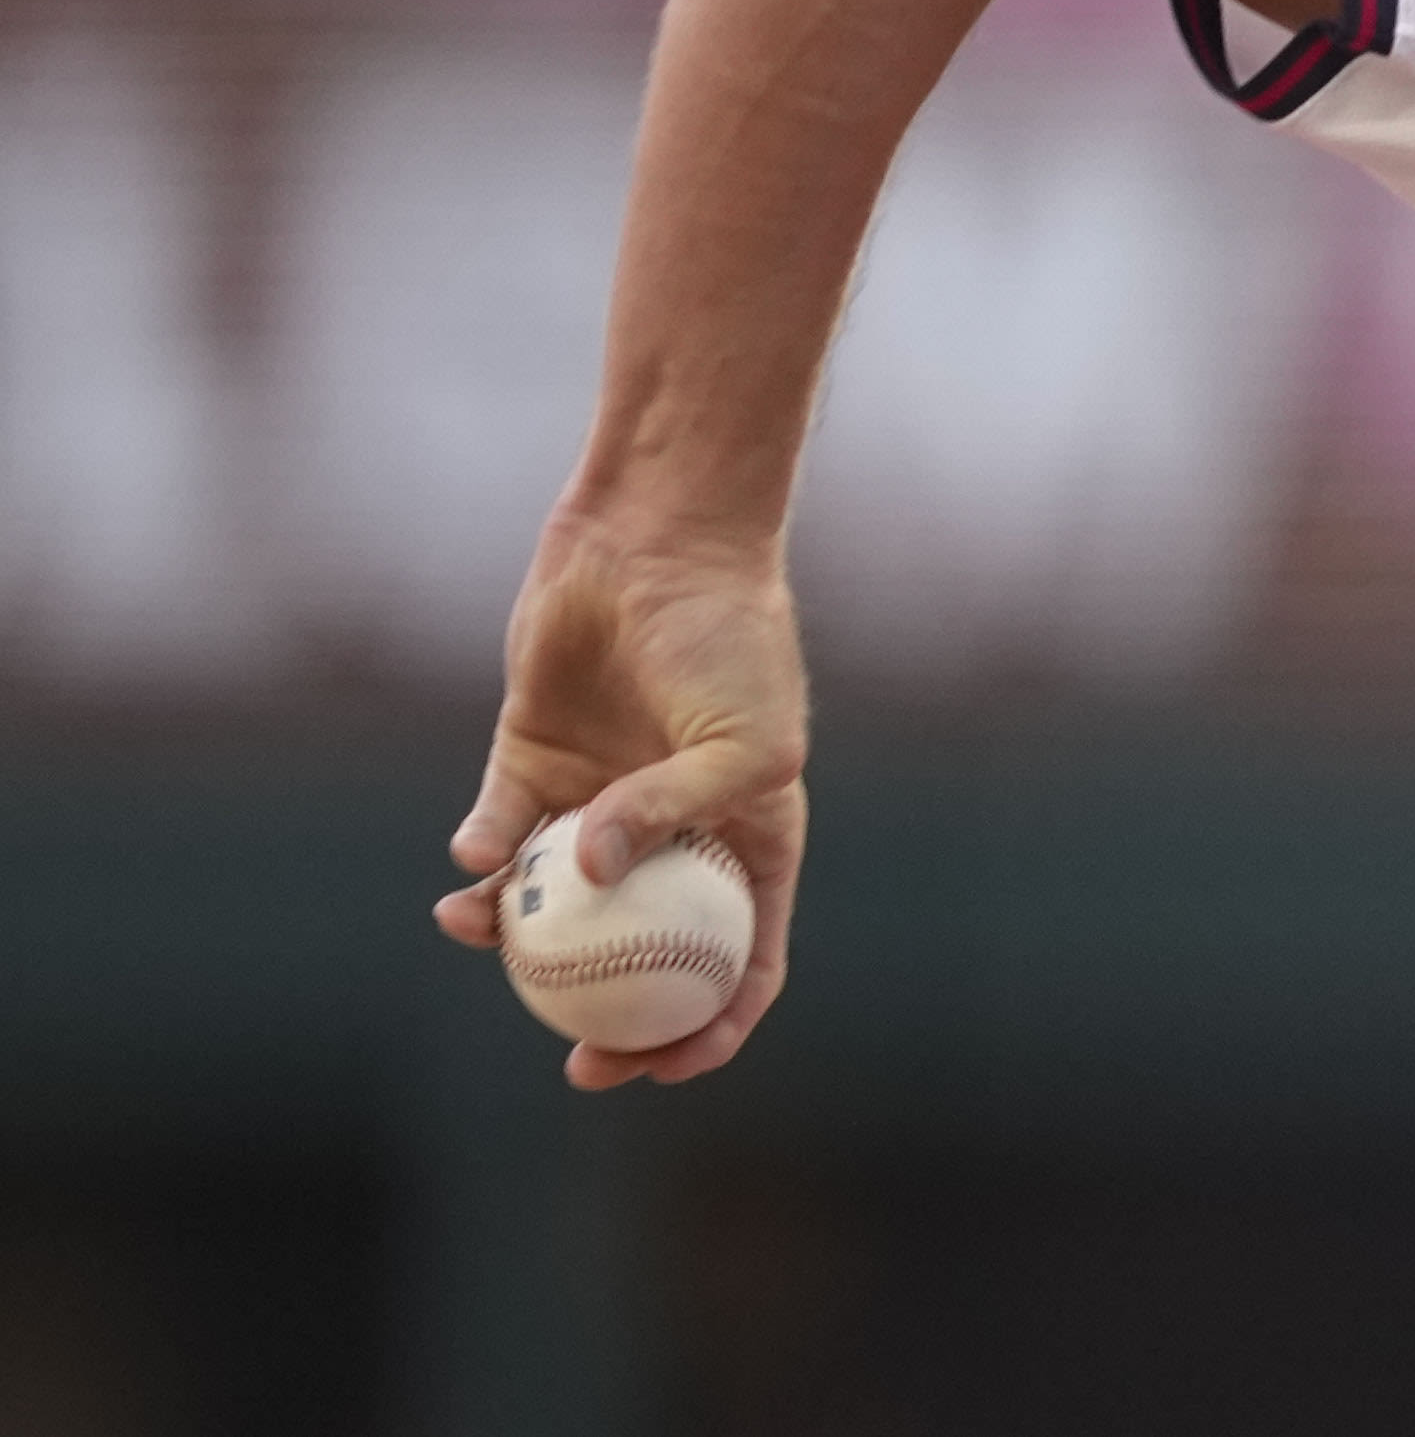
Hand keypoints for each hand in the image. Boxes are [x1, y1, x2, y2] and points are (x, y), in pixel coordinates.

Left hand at [430, 501, 809, 1088]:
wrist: (656, 543)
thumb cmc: (727, 641)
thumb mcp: (741, 738)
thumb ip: (672, 812)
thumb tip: (587, 880)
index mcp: (746, 839)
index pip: (741, 959)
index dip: (710, 1027)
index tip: (662, 1064)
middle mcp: (670, 833)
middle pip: (640, 955)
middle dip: (606, 1021)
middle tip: (569, 1058)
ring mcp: (598, 801)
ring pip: (551, 904)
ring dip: (512, 937)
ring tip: (479, 929)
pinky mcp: (530, 763)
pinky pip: (498, 835)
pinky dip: (481, 856)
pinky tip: (474, 857)